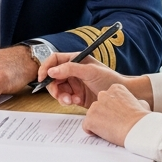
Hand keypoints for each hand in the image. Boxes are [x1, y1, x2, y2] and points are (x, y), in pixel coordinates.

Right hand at [39, 54, 155, 108]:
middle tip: (59, 95)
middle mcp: (73, 71)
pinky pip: (65, 98)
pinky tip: (76, 101)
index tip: (42, 78)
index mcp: (75, 60)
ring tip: (70, 100)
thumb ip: (70, 69)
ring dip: (61, 96)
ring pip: (58, 89)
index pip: (55, 60)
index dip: (46, 67)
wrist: (119, 97)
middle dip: (54, 87)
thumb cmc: (110, 79)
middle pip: (53, 77)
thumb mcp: (90, 71)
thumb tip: (52, 71)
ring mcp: (74, 83)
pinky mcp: (76, 95)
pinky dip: (67, 101)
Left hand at [81, 83, 150, 146]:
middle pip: (98, 106)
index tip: (119, 116)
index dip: (113, 109)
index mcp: (116, 89)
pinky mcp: (90, 119)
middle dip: (103, 115)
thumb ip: (134, 102)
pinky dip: (92, 131)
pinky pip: (86, 126)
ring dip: (98, 123)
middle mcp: (103, 94)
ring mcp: (95, 106)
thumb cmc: (142, 119)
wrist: (138, 130)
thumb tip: (137, 104)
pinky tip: (102, 134)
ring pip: (92, 116)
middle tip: (113, 124)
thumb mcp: (142, 105)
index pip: (108, 98)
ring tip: (110, 130)